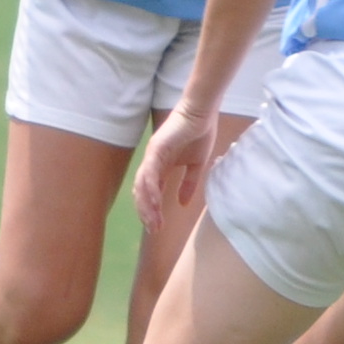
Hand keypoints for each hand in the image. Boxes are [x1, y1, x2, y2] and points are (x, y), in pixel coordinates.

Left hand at [135, 106, 226, 234]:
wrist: (202, 113)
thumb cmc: (199, 134)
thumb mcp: (196, 165)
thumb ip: (188, 184)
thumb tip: (182, 204)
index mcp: (161, 167)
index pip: (150, 193)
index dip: (152, 210)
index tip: (158, 227)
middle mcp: (152, 163)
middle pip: (142, 192)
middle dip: (146, 213)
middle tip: (154, 230)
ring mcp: (151, 156)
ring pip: (142, 186)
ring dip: (147, 206)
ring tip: (154, 222)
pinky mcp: (156, 149)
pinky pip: (150, 173)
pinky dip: (151, 189)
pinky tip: (155, 203)